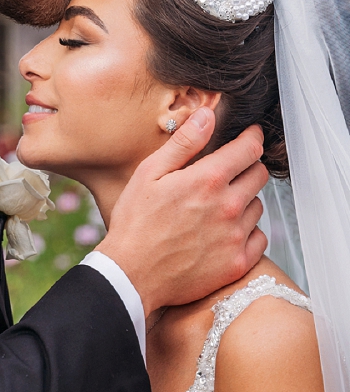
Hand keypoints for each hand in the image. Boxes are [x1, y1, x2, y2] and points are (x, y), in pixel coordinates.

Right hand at [96, 108, 268, 315]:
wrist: (131, 275)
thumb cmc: (135, 224)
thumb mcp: (150, 174)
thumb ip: (184, 143)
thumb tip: (208, 115)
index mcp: (209, 179)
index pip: (250, 148)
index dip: (251, 137)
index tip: (249, 137)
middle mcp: (229, 206)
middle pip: (259, 175)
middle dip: (247, 168)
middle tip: (226, 174)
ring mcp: (235, 237)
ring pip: (258, 206)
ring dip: (244, 201)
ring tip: (216, 208)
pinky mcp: (237, 263)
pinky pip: (259, 238)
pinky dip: (247, 232)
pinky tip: (223, 233)